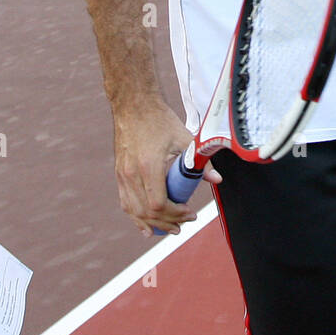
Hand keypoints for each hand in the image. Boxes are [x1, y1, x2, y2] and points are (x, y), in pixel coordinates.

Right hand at [112, 100, 219, 237]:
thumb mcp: (184, 138)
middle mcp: (132, 174)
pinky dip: (136, 216)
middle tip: (184, 224)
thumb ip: (200, 162)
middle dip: (167, 222)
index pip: (158, 204)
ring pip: (134, 211)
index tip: (190, 213)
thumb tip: (216, 179)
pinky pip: (125, 202)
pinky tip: (145, 226)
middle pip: (146, 212)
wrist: (134, 105)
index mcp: (148, 166)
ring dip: (152, 224)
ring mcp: (123, 175)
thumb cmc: (159, 120)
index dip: (175, 214)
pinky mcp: (119, 174)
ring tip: (169, 228)